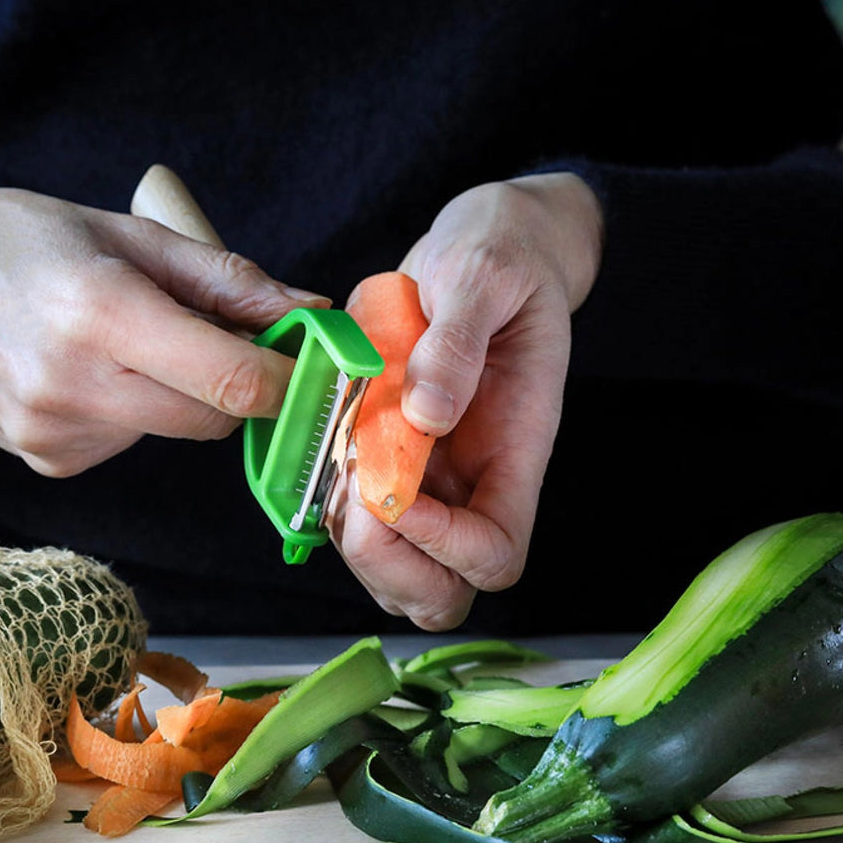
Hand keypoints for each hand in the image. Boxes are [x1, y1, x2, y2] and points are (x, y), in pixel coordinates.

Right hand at [0, 184, 325, 475]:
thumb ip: (224, 278)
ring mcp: (55, 435)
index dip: (289, 377)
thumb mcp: (122, 231)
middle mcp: (75, 386)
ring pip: (173, 429)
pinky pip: (130, 441)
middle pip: (215, 418)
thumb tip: (308, 312)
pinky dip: (133, 409)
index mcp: (99, 312)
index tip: (310, 358)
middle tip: (216, 331)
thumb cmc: (10, 239)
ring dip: (178, 391)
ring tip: (120, 336)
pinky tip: (85, 368)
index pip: (233, 380)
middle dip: (237, 382)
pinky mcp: (47, 462)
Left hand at [329, 173, 603, 629]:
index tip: (394, 486)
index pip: (495, 554)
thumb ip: (458, 340)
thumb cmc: (500, 259)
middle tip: (353, 486)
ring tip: (337, 463)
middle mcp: (476, 482)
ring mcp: (435, 480)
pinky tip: (326, 448)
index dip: (442, 544)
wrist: (486, 251)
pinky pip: (361, 524)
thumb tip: (426, 412)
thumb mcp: (483, 275)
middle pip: (444, 591)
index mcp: (516, 450)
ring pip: (397, 572)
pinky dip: (331, 507)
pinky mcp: (393, 464)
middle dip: (388, 562)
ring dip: (353, 541)